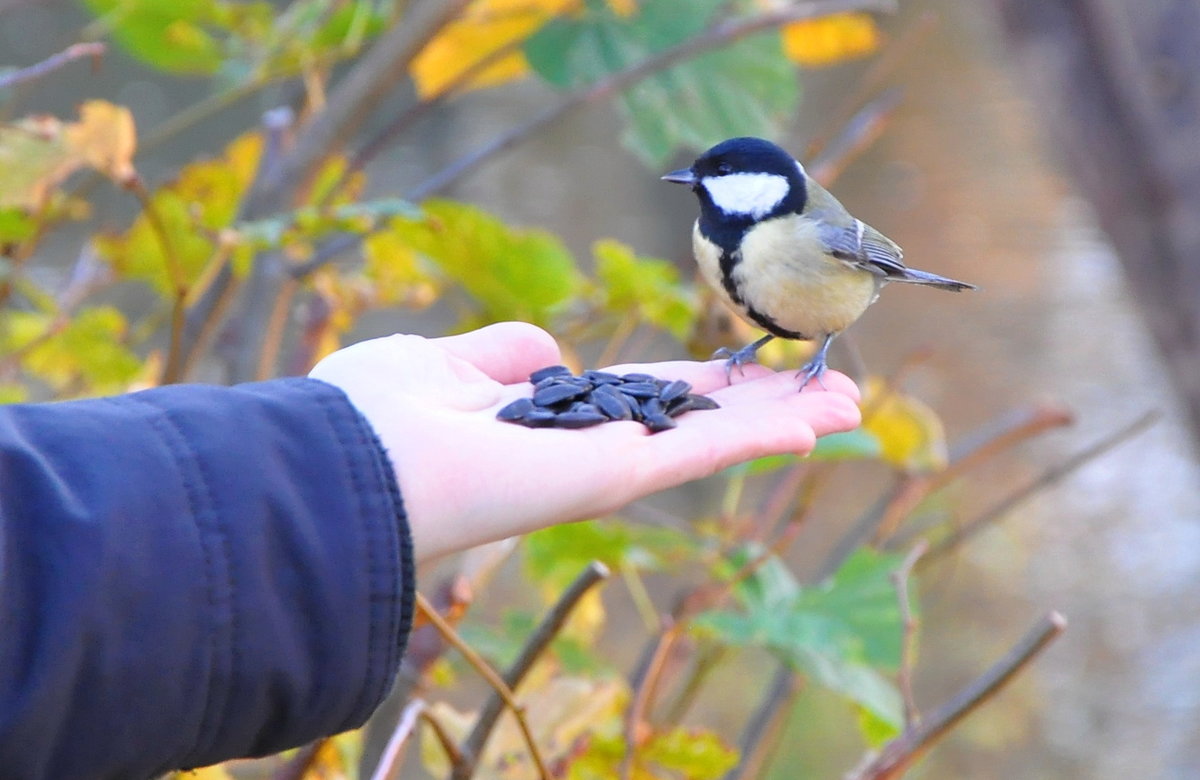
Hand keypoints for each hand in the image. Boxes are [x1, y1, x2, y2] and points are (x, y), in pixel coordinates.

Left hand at [310, 322, 861, 561]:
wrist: (352, 467)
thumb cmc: (376, 418)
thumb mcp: (440, 365)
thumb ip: (498, 355)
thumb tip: (545, 349)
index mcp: (552, 421)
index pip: (644, 397)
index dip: (701, 384)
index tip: (746, 368)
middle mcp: (588, 448)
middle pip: (698, 420)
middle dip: (765, 405)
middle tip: (833, 391)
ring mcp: (608, 466)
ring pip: (718, 439)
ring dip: (786, 419)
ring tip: (851, 404)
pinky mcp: (618, 474)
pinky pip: (708, 450)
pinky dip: (767, 433)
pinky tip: (823, 419)